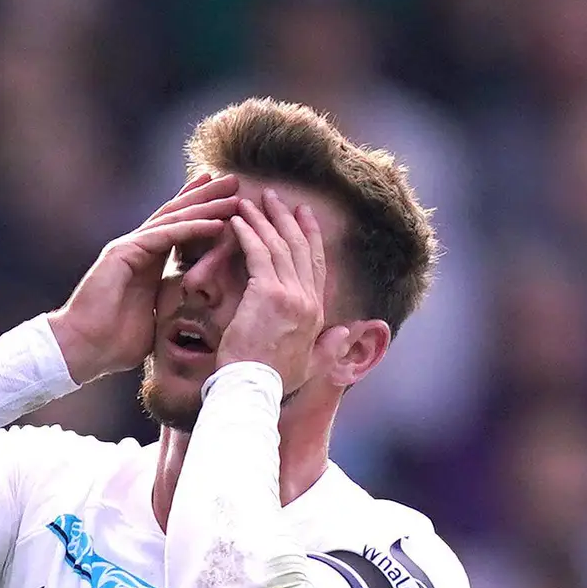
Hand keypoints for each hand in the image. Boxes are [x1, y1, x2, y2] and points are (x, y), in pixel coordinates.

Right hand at [49, 172, 239, 381]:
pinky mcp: (124, 252)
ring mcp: (129, 247)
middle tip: (234, 181)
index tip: (225, 201)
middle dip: (206, 197)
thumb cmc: (112, 343)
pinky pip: (165, 236)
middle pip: (177, 214)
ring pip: (174, 219)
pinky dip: (191, 228)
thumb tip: (185, 316)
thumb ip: (167, 306)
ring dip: (205, 205)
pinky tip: (215, 222)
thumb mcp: (153, 320)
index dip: (200, 212)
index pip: (177, 230)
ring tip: (232, 191)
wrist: (82, 349)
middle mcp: (137, 248)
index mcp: (145, 262)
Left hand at [215, 189, 331, 390]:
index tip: (303, 216)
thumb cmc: (273, 382)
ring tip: (251, 201)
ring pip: (279, 246)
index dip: (310, 238)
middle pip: (300, 249)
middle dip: (287, 219)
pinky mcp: (266, 293)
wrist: (253, 389)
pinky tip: (238, 220)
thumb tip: (348, 333)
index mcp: (316, 313)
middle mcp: (307, 299)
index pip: (315, 266)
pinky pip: (258, 253)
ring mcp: (289, 294)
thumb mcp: (310, 366)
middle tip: (275, 198)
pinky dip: (248, 233)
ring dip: (264, 219)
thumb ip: (330, 348)